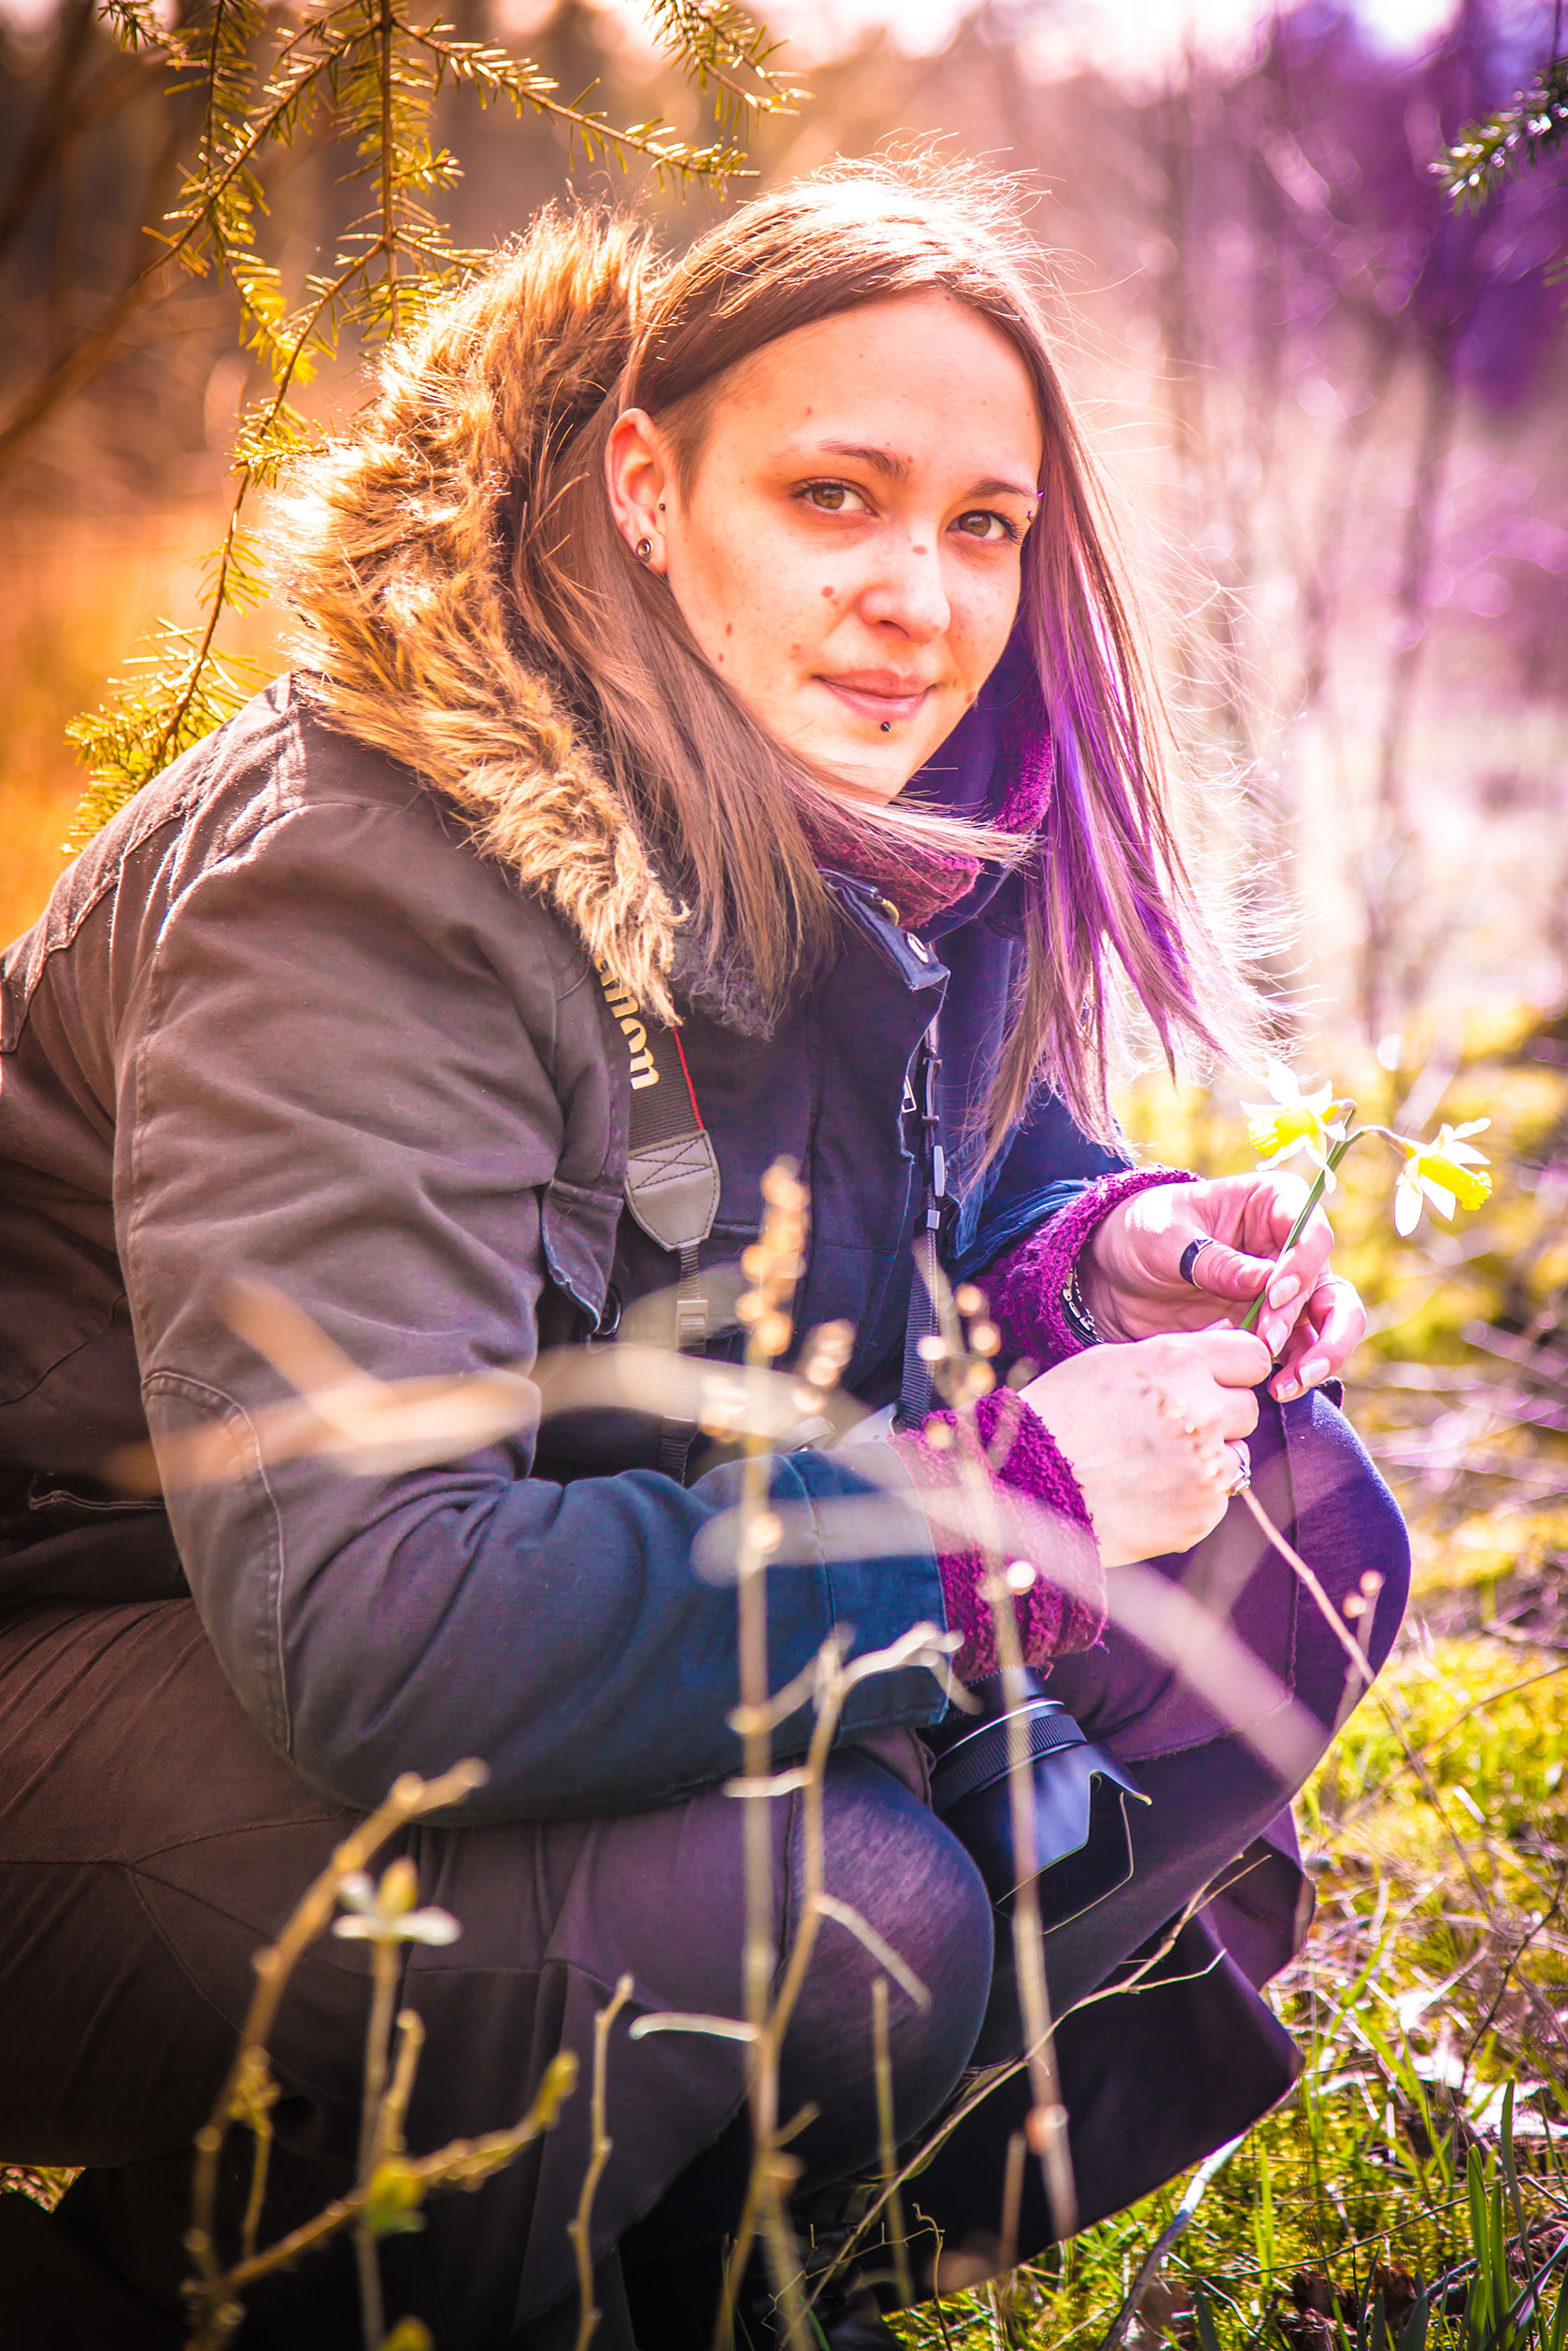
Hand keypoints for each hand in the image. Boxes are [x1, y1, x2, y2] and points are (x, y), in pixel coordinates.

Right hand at [1021, 1329, 1269, 1565]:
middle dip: (1219, 1415)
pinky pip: (1217, 1497)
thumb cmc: (1059, 1415)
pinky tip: (1148, 1491)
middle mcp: (1202, 1412)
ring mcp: (1205, 1467)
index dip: (1233, 1369)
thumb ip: (1175, 1353)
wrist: (1027, 1487)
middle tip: (1170, 1427)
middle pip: (1247, 1408)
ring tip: (1153, 1463)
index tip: (1215, 1381)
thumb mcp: (1111, 1362)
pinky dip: (1191, 1495)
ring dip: (1208, 1457)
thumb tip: (1226, 1338)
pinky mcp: (1202, 1513)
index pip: (1252, 1357)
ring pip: (1237, 1455)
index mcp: (1178, 1364)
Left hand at [1080, 1174, 1366, 1402]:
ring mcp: (1288, 1294)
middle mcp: (1292, 1250)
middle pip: (1332, 1288)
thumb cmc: (1143, 1233)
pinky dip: (1296, 1374)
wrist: (1115, 1276)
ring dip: (1319, 1358)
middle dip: (1315, 1323)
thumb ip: (1212, 1259)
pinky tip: (1274, 1391)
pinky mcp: (1273, 1331)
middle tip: (1270, 1345)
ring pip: (1332, 1327)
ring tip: (1285, 1385)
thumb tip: (1263, 1283)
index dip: (1301, 1265)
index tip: (1273, 1294)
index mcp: (1273, 1204)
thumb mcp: (1166, 1235)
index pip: (1311, 1233)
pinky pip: (1301, 1354)